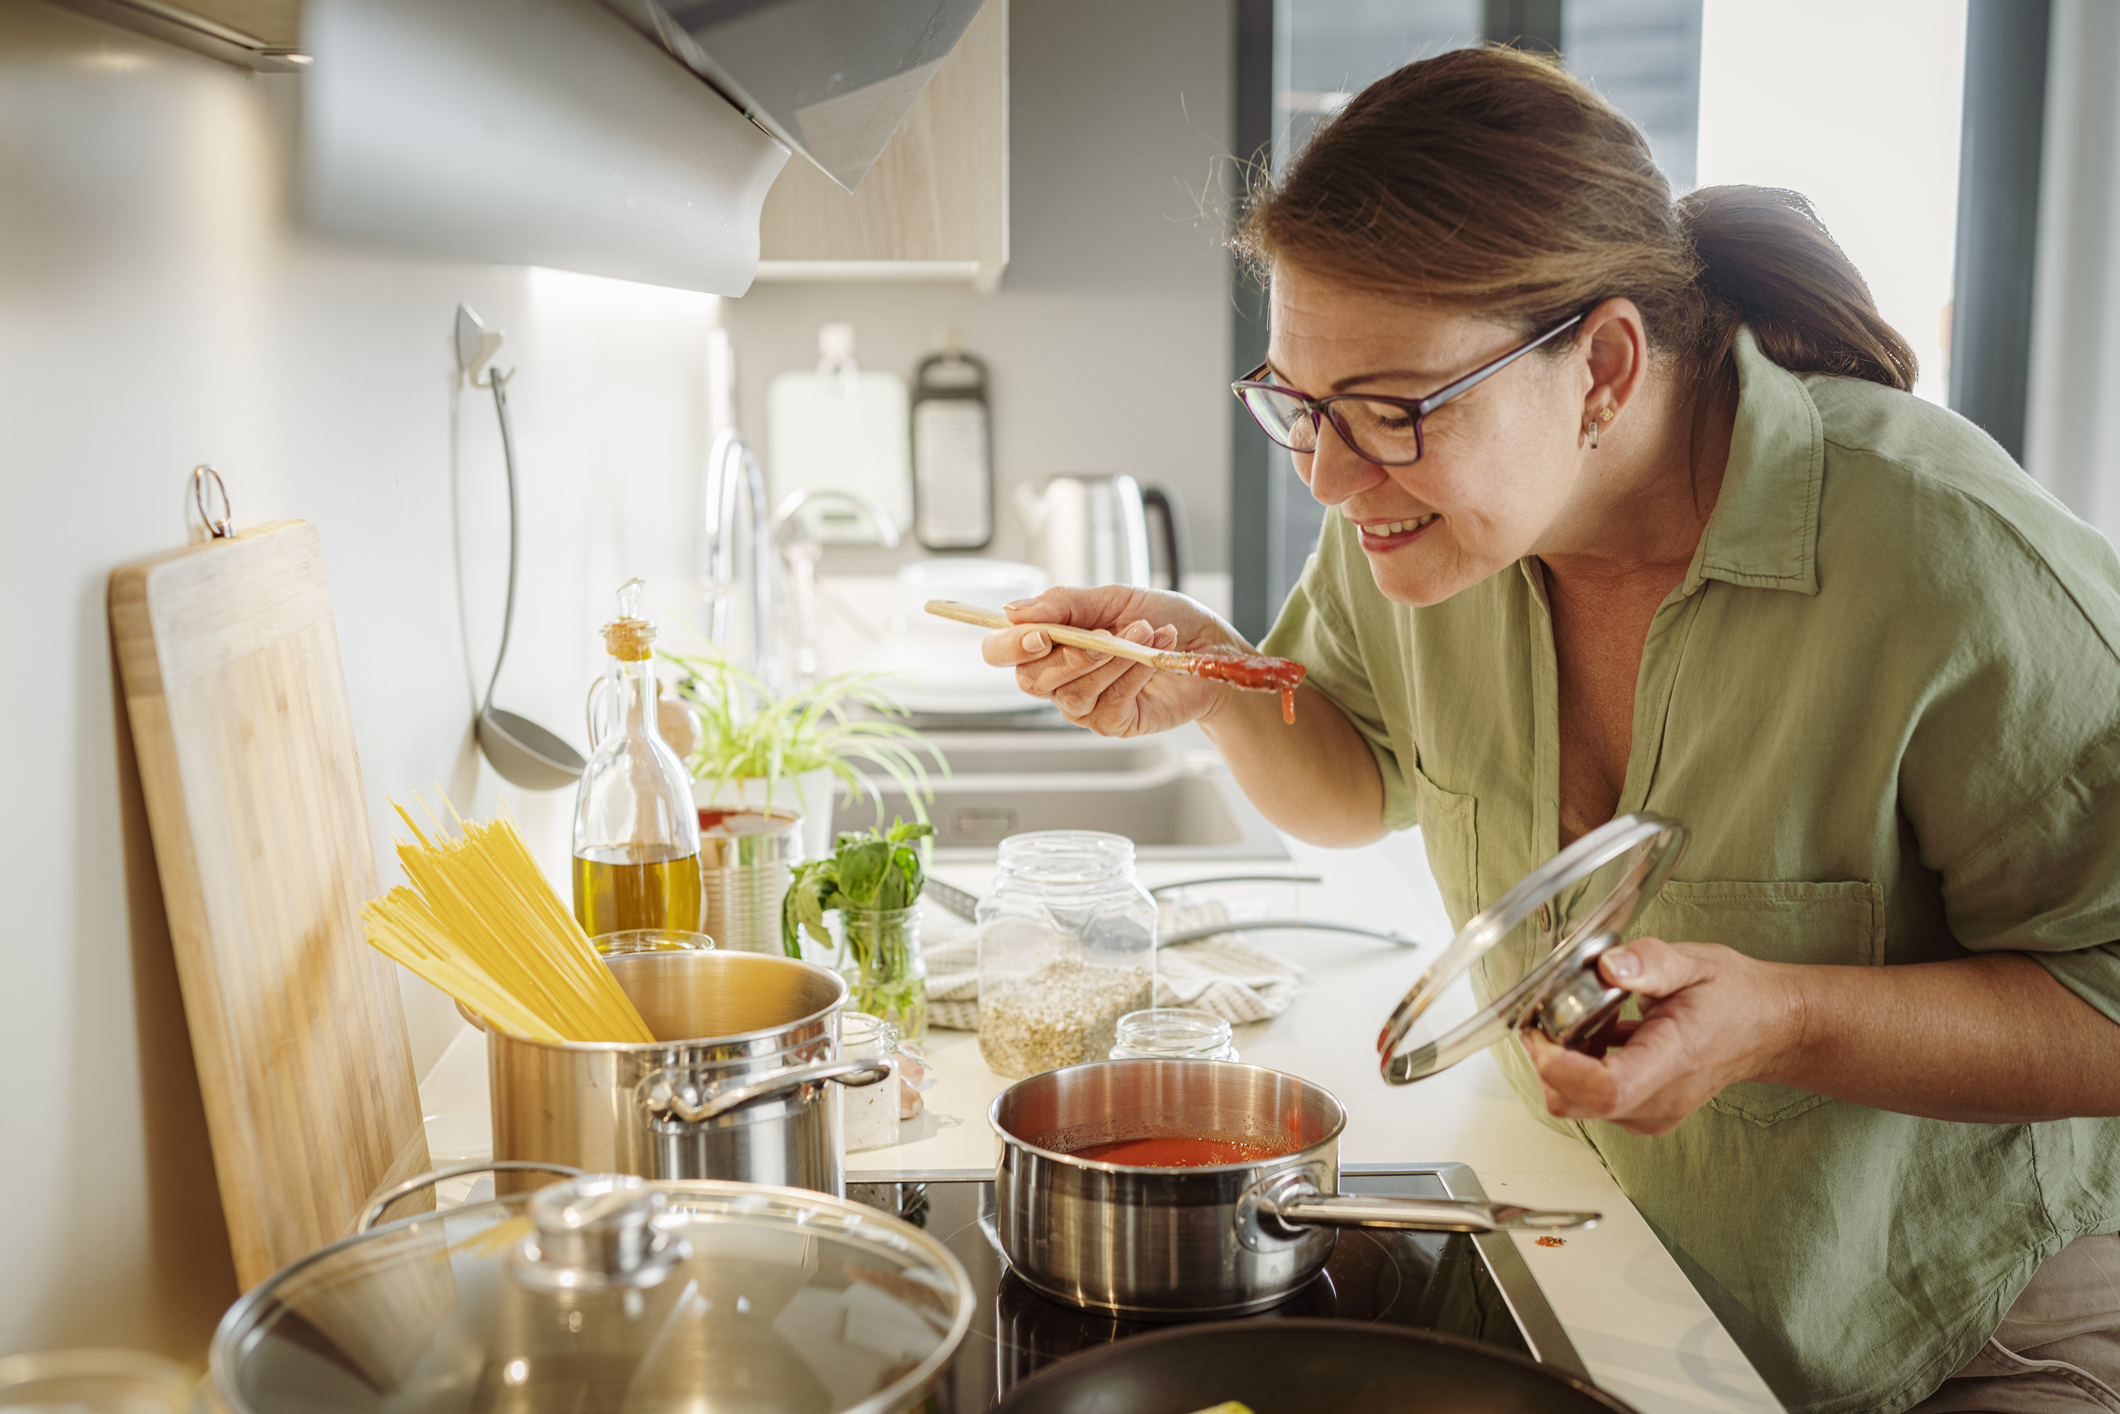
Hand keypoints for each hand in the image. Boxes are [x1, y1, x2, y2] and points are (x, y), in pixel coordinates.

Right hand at [979, 585, 1245, 736]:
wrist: (1210, 647)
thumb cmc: (1164, 620)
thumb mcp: (1114, 598)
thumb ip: (1065, 604)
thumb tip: (1014, 610)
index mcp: (1049, 644)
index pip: (1001, 652)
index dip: (1010, 646)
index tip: (1040, 634)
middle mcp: (1059, 679)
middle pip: (1031, 680)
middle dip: (1071, 654)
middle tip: (1106, 633)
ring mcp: (1085, 707)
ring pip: (1072, 693)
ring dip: (1110, 659)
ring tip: (1144, 633)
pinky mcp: (1114, 724)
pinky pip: (1108, 704)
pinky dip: (1133, 674)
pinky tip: (1153, 655)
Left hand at [1521, 938, 1800, 1135]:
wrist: (1766, 1028)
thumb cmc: (1733, 997)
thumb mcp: (1695, 963)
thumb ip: (1649, 963)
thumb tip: (1607, 965)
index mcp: (1673, 1060)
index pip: (1605, 1089)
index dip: (1558, 1065)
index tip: (1539, 1028)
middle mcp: (1658, 1100)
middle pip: (1574, 1101)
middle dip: (1547, 1057)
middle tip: (1553, 1012)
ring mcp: (1649, 1113)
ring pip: (1574, 1101)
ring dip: (1563, 1060)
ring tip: (1588, 1019)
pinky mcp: (1640, 1112)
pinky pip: (1588, 1100)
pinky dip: (1578, 1067)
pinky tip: (1599, 1034)